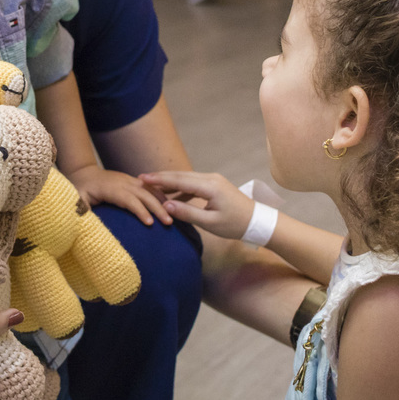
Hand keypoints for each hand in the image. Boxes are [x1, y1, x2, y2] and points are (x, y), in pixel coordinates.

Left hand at [67, 164, 171, 225]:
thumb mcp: (75, 199)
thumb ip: (80, 209)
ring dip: (162, 202)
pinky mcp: (132, 181)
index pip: (128, 199)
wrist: (82, 173)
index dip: (139, 210)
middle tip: (169, 223)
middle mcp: (122, 182)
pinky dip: (160, 195)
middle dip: (157, 208)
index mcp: (109, 188)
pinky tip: (168, 205)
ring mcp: (128, 179)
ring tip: (173, 216)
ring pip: (149, 189)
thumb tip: (84, 221)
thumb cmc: (79, 189)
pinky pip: (149, 187)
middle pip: (143, 194)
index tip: (150, 223)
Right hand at [139, 170, 256, 239]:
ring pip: (186, 177)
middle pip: (180, 175)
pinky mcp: (214, 185)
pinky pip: (192, 183)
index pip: (179, 180)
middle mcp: (211, 178)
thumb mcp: (210, 223)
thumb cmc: (235, 225)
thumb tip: (165, 206)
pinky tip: (170, 195)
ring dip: (169, 181)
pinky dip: (179, 187)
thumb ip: (187, 213)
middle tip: (141, 178)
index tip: (142, 178)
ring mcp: (213, 180)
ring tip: (152, 185)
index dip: (159, 179)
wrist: (257, 222)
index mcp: (210, 186)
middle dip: (160, 177)